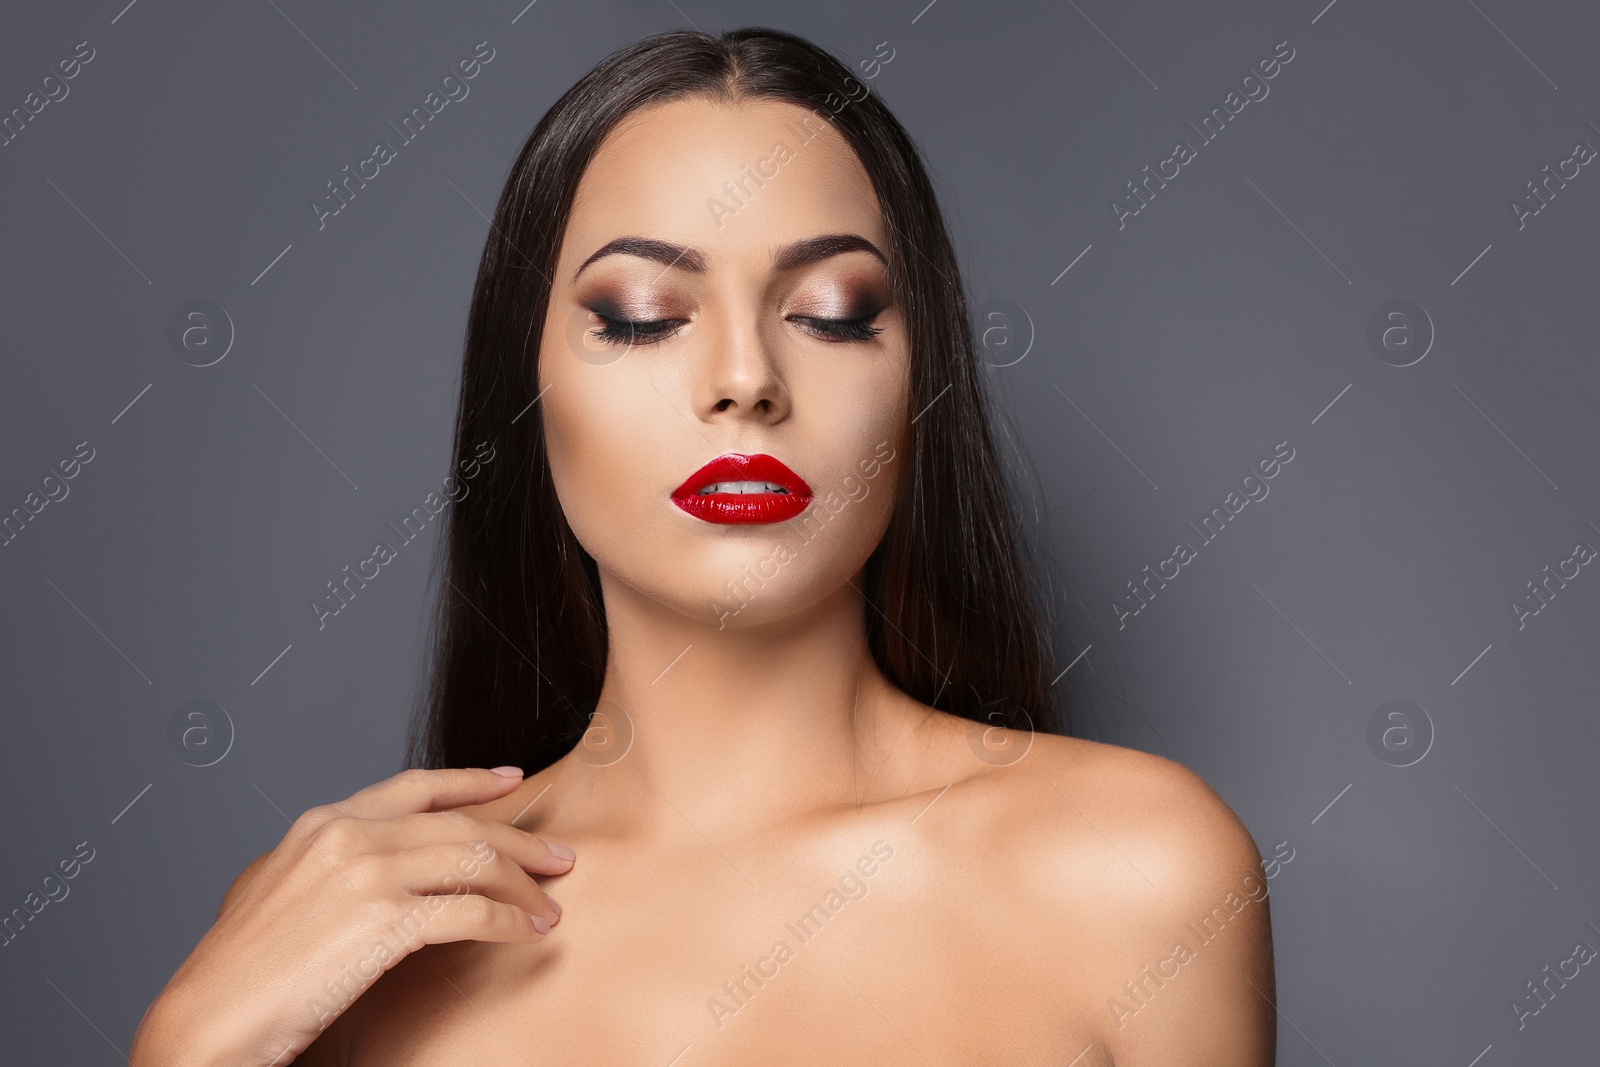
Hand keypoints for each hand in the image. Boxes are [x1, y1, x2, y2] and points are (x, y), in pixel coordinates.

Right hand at [129, 767, 571, 1065]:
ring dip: (522, 886)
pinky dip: (507, 921)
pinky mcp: (382, 920)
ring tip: (549, 905)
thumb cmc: (238, 971)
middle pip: (459, 825)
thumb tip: (363, 861)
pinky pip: (469, 911)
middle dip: (518, 841)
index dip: (470, 781)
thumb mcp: (273, 888)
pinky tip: (524, 933)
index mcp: (322, 823)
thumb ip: (323, 862)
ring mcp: (365, 873)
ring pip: (473, 862)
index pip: (414, 786)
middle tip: (558, 857)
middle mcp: (347, 835)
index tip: (511, 781)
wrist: (208, 1019)